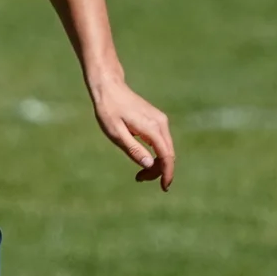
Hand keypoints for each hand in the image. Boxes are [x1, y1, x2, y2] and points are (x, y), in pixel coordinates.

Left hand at [90, 74, 175, 189]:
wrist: (109, 87)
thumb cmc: (108, 110)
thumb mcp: (116, 133)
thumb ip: (133, 149)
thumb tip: (149, 165)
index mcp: (152, 128)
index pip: (166, 156)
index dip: (166, 173)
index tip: (164, 188)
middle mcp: (161, 123)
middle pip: (168, 154)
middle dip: (158, 171)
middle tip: (139, 178)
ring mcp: (160, 120)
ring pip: (166, 149)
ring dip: (156, 163)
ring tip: (139, 173)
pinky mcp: (157, 120)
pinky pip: (161, 142)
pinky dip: (156, 154)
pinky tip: (143, 158)